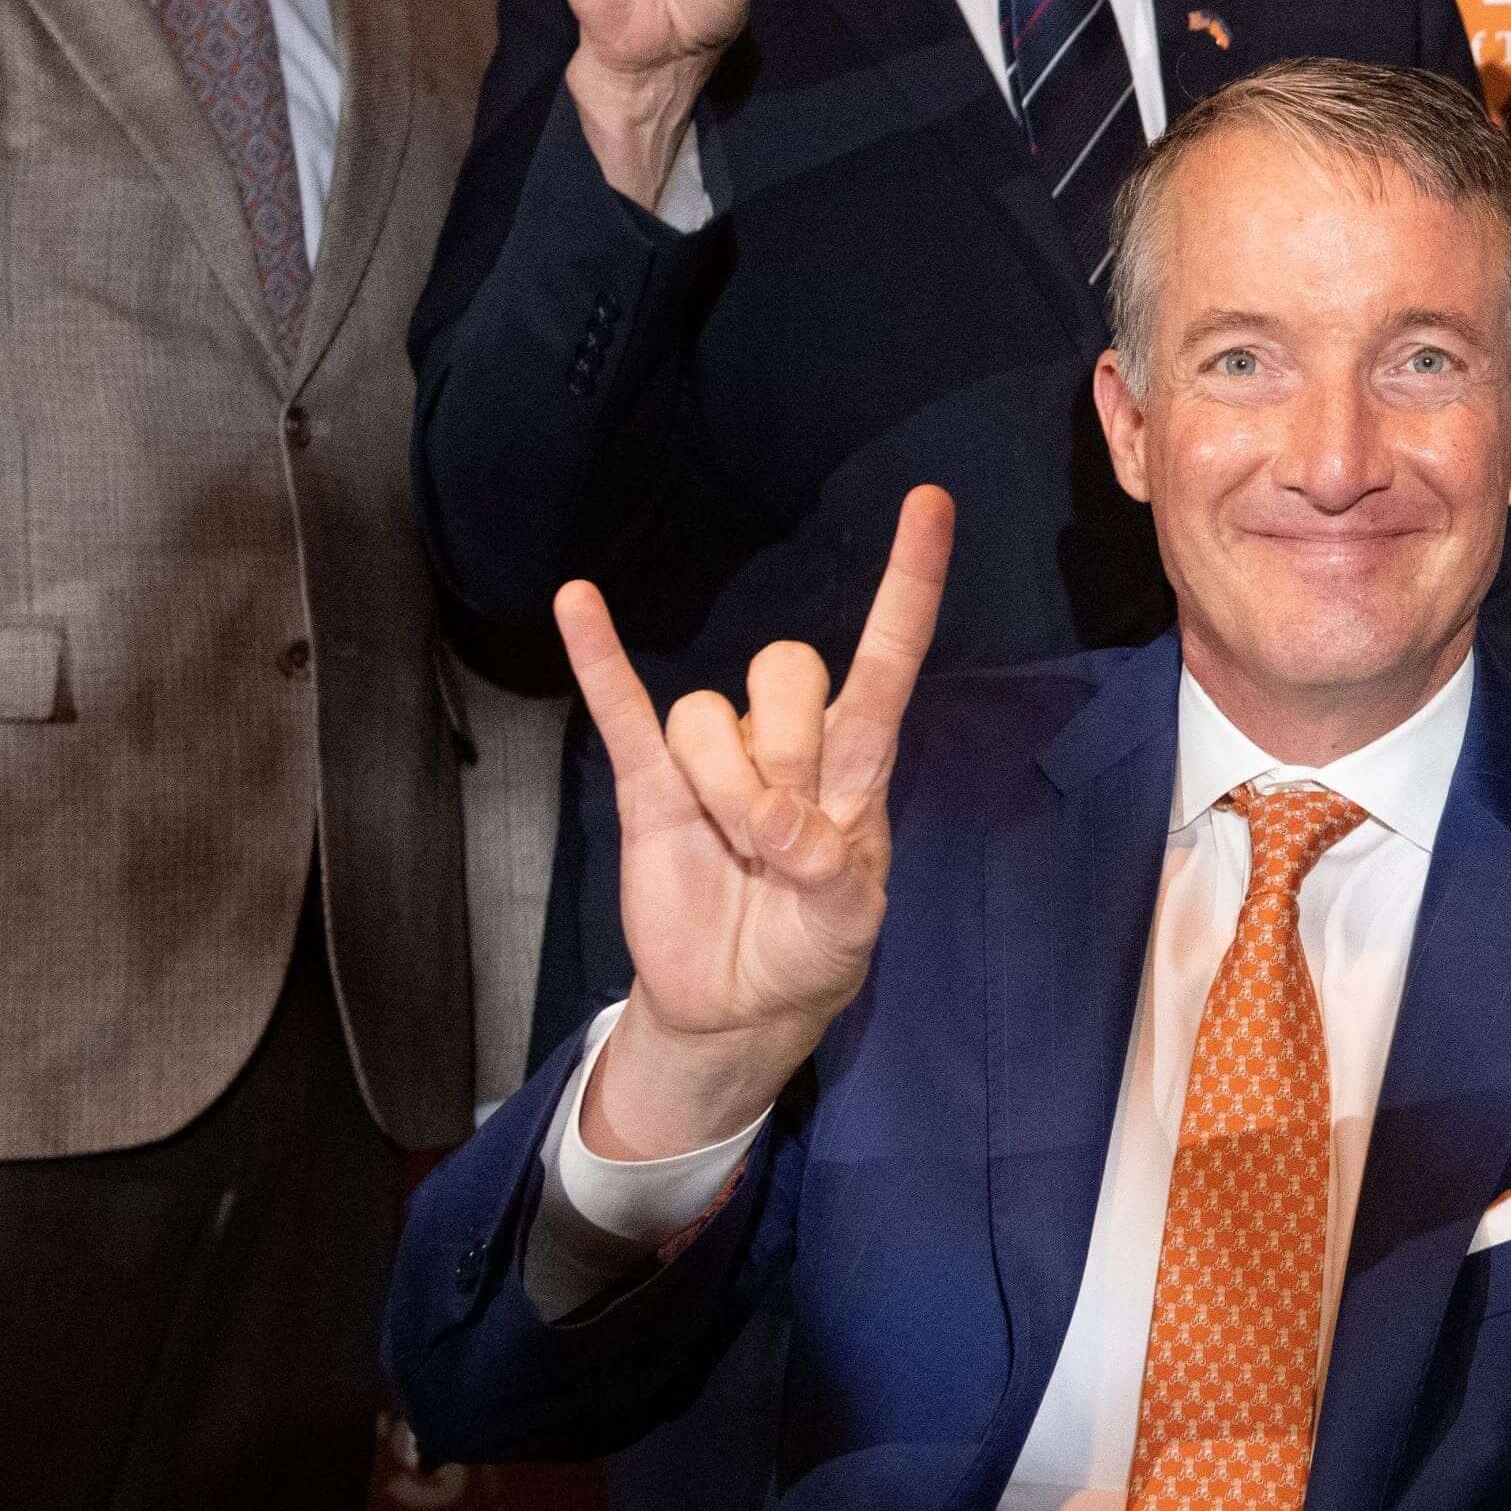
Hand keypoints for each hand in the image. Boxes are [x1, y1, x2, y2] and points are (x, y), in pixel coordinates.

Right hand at [564, 484, 950, 1160]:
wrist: (735, 1007)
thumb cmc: (809, 951)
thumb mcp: (848, 927)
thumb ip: (831, 870)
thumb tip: (780, 818)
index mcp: (858, 766)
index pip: (887, 660)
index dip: (909, 587)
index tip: (932, 503)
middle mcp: (789, 744)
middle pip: (784, 672)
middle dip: (778, 755)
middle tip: (775, 841)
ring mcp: (716, 761)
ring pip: (707, 712)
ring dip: (717, 782)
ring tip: (730, 848)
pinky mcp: (651, 788)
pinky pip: (622, 709)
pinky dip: (599, 656)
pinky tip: (577, 601)